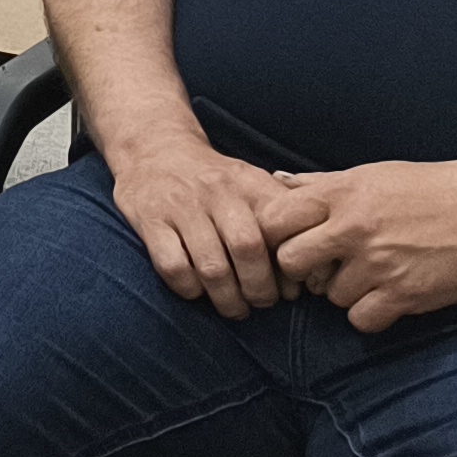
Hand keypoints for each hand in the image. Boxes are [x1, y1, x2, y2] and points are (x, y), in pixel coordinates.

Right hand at [106, 130, 304, 318]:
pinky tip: (197, 291)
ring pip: (212, 266)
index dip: (290, 267)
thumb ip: (278, 214)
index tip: (291, 288)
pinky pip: (173, 267)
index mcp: (248, 181)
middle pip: (248, 248)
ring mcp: (180, 205)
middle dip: (260, 288)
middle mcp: (216, 190)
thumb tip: (306, 267)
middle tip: (263, 303)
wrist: (153, 148)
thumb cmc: (212, 178)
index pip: (280, 228)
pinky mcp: (150, 220)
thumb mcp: (250, 180)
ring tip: (235, 309)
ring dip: (228, 299)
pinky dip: (189, 289)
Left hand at [271, 159, 456, 333]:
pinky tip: (386, 296)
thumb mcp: (372, 174)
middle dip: (300, 268)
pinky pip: (361, 319)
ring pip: (328, 295)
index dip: (273, 234)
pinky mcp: (405, 294)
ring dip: (343, 290)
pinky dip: (369, 314)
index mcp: (342, 193)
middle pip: (290, 261)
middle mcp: (354, 228)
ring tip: (370, 274)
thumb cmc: (433, 188)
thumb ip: (321, 184)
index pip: (273, 219)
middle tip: (321, 266)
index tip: (288, 240)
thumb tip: (275, 183)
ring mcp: (379, 263)